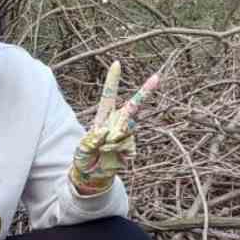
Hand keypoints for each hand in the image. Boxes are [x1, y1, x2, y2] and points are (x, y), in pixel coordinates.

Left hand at [69, 62, 158, 195]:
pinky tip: (111, 157)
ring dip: (113, 141)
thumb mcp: (82, 150)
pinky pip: (127, 146)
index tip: (117, 63)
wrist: (92, 176)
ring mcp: (126, 135)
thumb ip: (92, 141)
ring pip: (126, 130)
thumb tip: (106, 132)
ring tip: (102, 151)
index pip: (108, 97)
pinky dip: (117, 152)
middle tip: (157, 77)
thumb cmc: (84, 159)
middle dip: (145, 92)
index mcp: (103, 118)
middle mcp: (117, 123)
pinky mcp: (131, 147)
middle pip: (133, 106)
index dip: (112, 81)